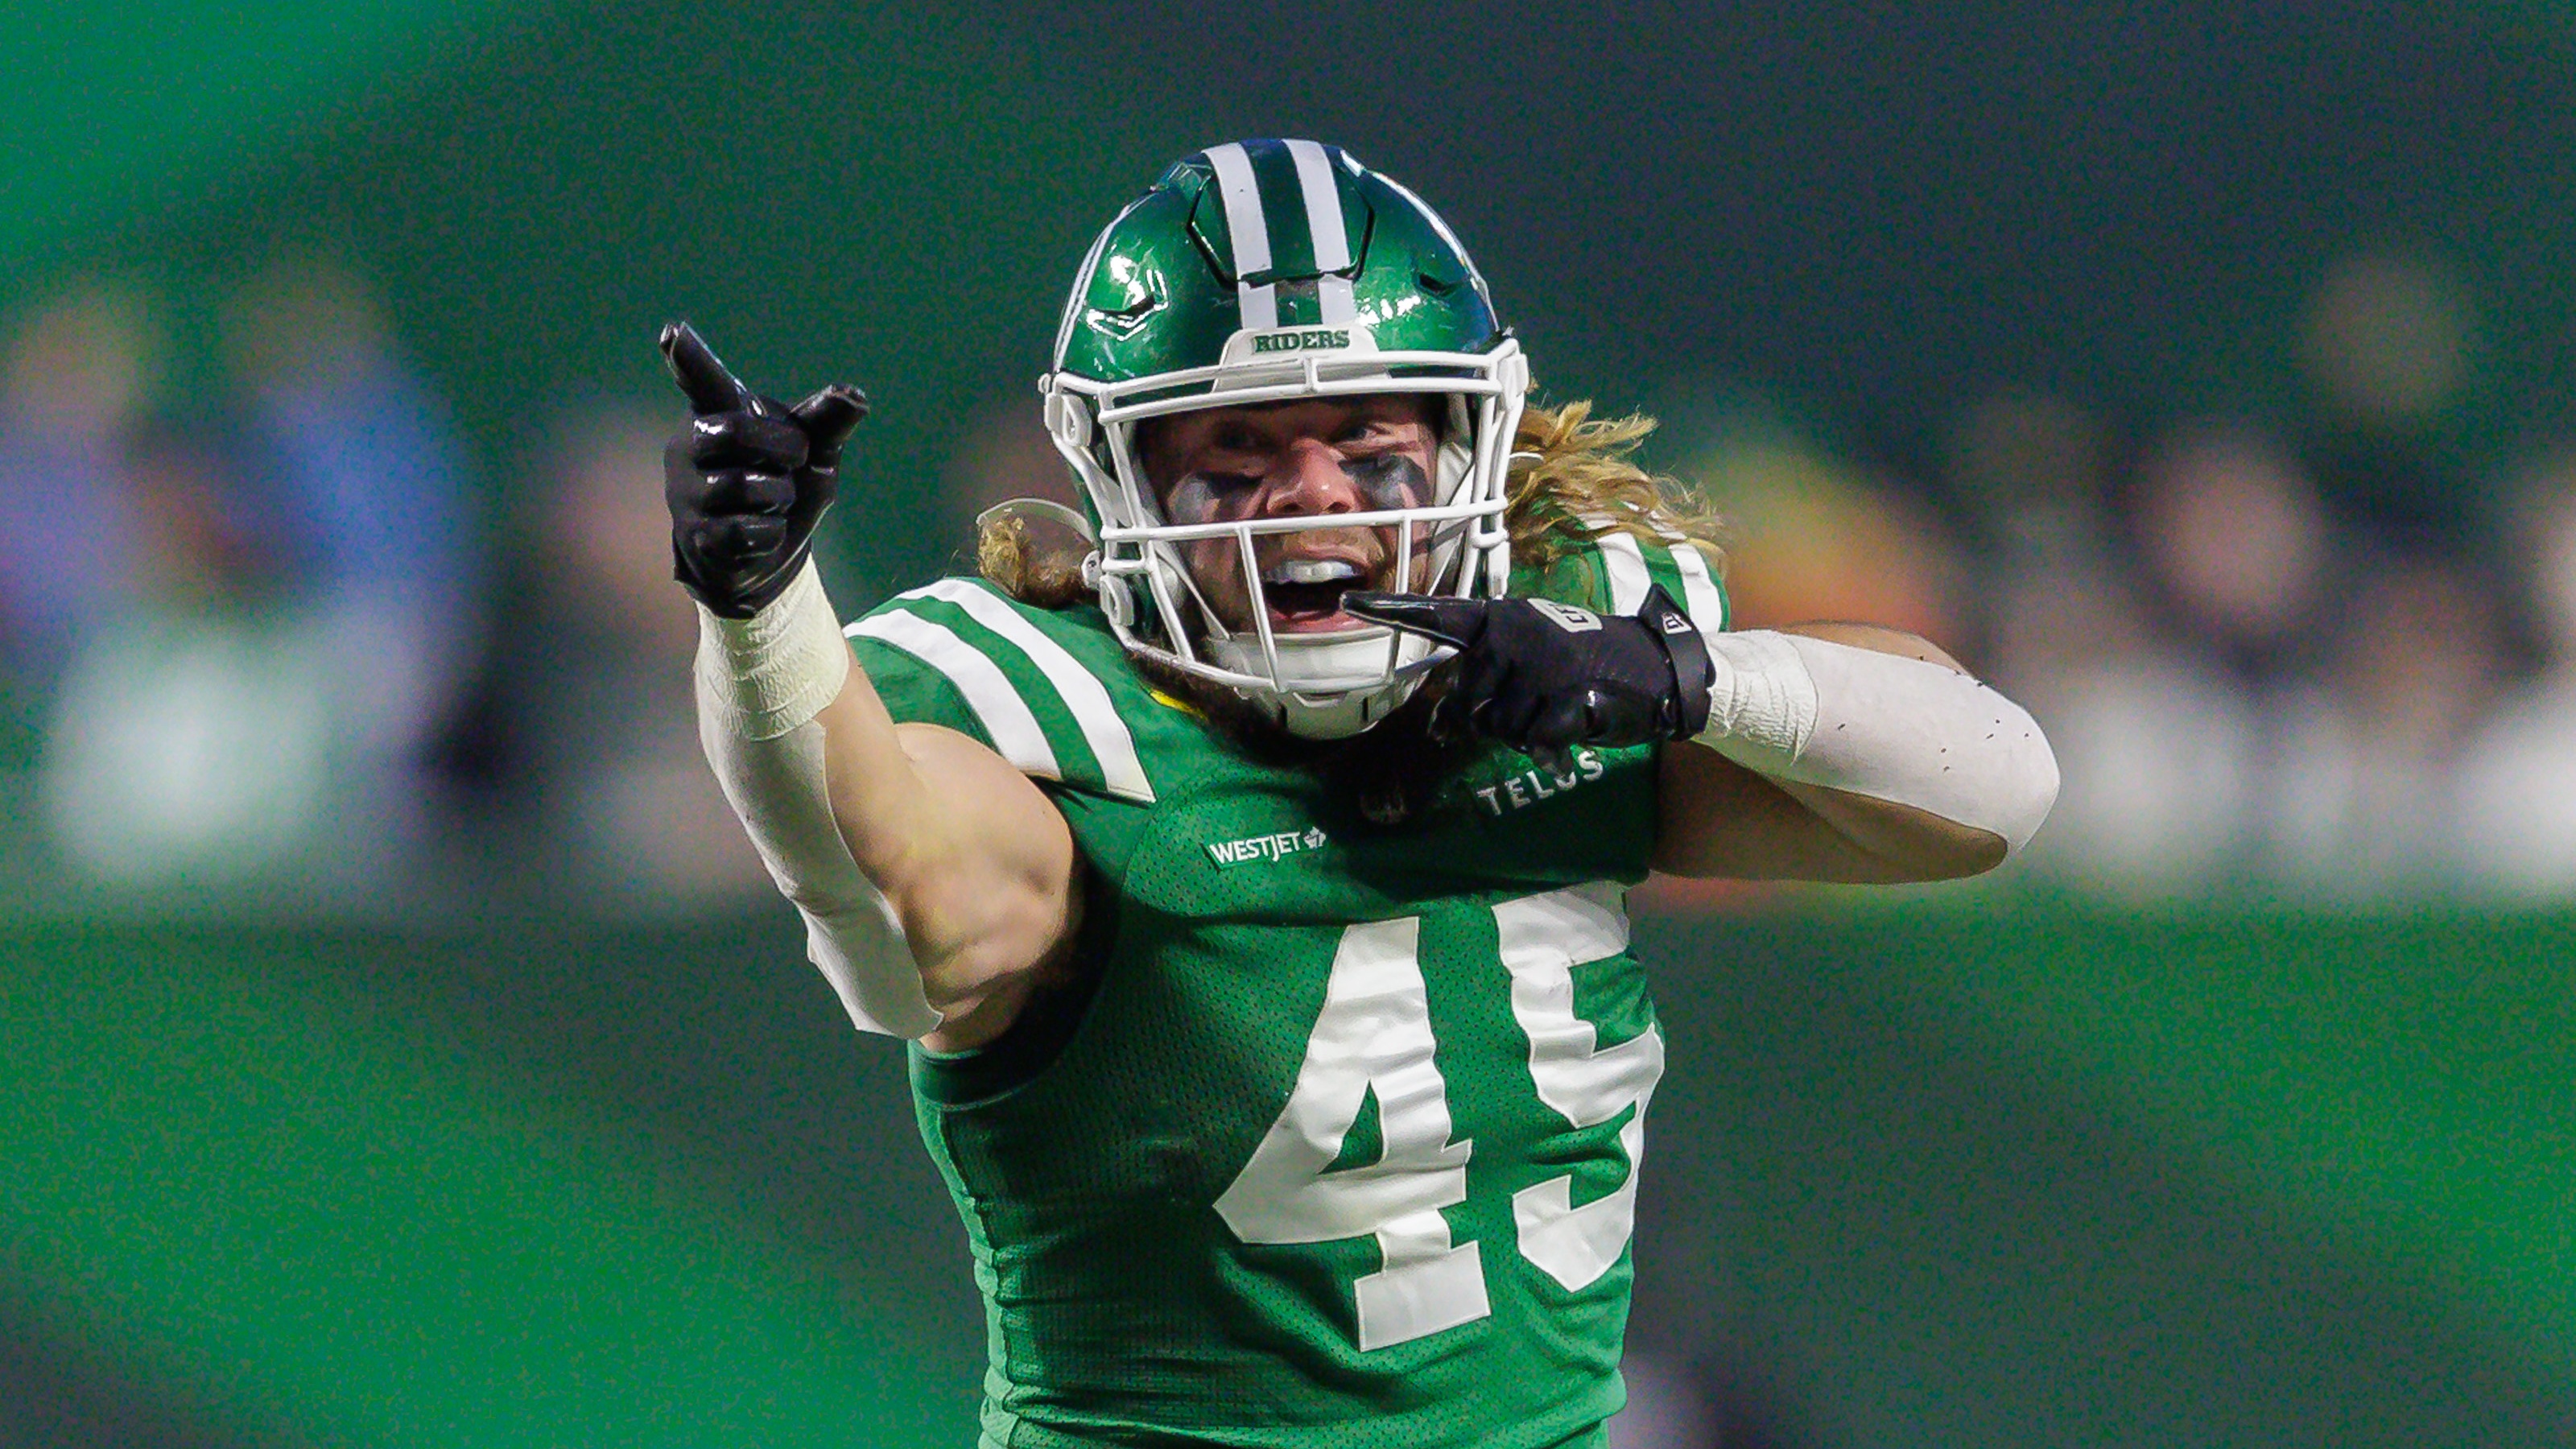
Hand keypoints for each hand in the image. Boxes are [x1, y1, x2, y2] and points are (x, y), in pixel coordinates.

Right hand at [658, 321, 869, 617]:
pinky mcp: (693, 534)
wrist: (764, 554)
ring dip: (778, 498)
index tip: (672, 332)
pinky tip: (762, 531)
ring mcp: (687, 490)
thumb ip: (827, 422)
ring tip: (770, 501)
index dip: (689, 357)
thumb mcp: (813, 452)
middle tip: (790, 462)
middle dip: (781, 451)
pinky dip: (770, 534)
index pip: (703, 380)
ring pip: (745, 488)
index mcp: (720, 411)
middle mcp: (692, 444)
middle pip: (736, 433)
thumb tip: (855, 396)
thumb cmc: (782, 482)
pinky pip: (745, 531)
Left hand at [1342, 584, 1713, 767]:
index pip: (1440, 616)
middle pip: (1468, 700)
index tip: (1349, 603)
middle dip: (1493, 716)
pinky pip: (1535, 741)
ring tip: (1559, 706)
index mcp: (1501, 618)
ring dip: (1526, 730)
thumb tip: (1438, 728)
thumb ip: (1482, 683)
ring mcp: (1541, 666)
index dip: (1393, 612)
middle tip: (1536, 701)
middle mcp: (1514, 635)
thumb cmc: (1583, 664)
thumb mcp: (1529, 660)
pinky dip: (1552, 746)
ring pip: (1499, 727)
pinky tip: (1575, 725)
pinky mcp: (1567, 698)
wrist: (1654, 668)